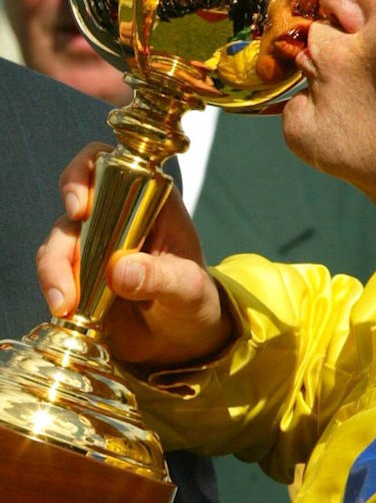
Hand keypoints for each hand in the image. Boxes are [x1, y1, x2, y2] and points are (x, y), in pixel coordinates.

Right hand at [36, 144, 234, 367]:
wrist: (184, 338)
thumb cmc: (194, 300)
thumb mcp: (189, 289)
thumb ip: (160, 277)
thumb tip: (118, 271)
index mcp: (150, 200)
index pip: (110, 164)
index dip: (84, 174)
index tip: (79, 208)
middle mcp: (117, 213)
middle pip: (74, 202)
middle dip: (63, 236)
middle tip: (65, 271)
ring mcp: (94, 242)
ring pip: (59, 240)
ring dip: (54, 270)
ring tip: (65, 305)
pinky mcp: (79, 272)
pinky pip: (55, 271)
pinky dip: (54, 288)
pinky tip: (65, 310)